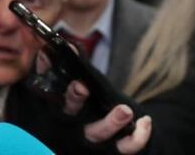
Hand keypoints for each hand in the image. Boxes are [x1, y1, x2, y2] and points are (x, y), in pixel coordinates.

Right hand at [36, 52, 151, 153]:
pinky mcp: (111, 148)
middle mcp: (71, 124)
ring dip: (111, 122)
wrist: (97, 127)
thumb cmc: (79, 99)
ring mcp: (92, 137)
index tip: (51, 60)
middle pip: (70, 114)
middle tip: (82, 86)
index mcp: (57, 106)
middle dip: (75, 98)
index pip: (50, 91)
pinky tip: (145, 122)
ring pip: (97, 134)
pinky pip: (124, 148)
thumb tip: (64, 48)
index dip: (49, 78)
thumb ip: (62, 66)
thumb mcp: (70, 80)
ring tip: (125, 110)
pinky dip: (136, 138)